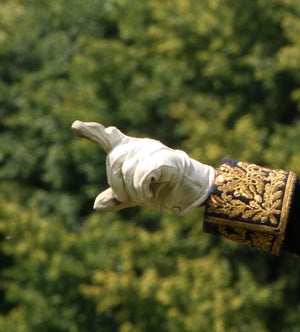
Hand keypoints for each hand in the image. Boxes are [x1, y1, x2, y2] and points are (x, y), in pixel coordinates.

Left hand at [71, 121, 214, 214]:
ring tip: (144, 197)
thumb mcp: (136, 195)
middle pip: (114, 161)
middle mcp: (141, 146)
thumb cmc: (166, 189)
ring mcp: (152, 150)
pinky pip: (141, 175)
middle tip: (127, 198)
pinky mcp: (163, 158)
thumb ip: (117, 197)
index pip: (110, 140)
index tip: (75, 126)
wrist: (193, 190)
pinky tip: (148, 195)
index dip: (92, 132)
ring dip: (132, 191)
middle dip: (117, 184)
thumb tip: (96, 205)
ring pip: (127, 171)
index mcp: (133, 151)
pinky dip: (141, 190)